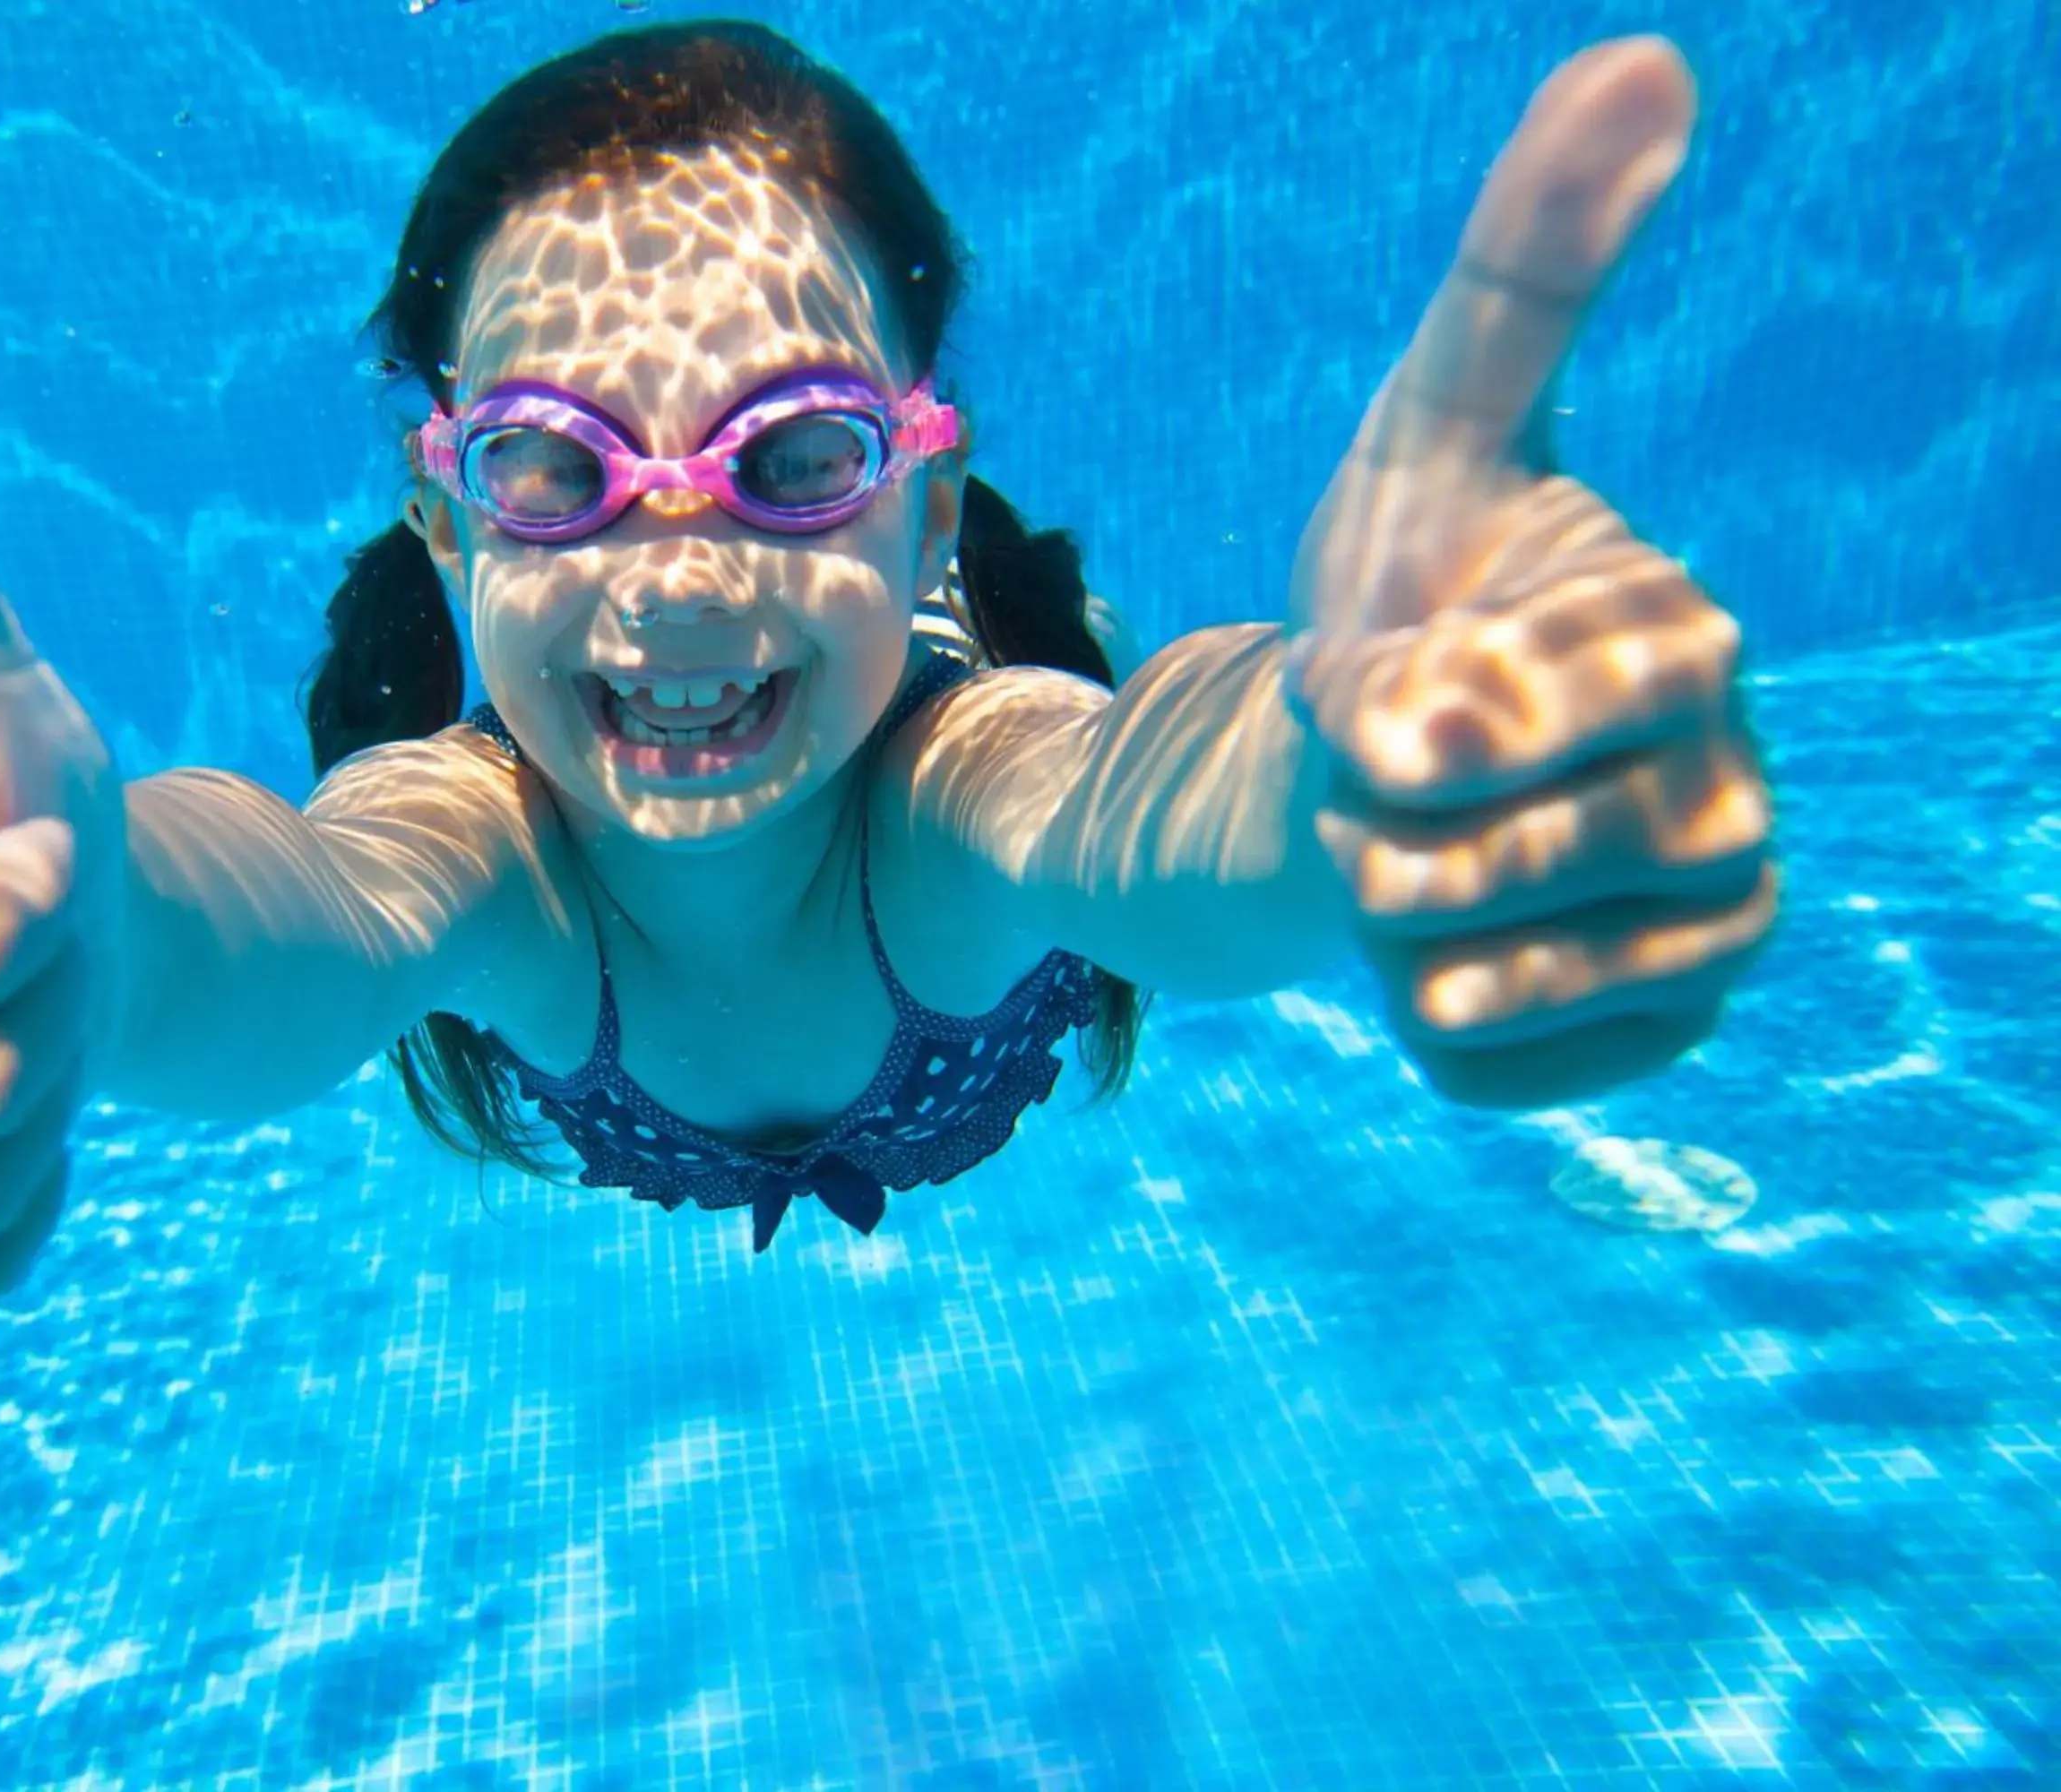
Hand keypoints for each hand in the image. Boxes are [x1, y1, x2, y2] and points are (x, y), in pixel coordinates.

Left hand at [1285, 39, 1776, 1108]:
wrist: (1376, 763)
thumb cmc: (1408, 588)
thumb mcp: (1431, 426)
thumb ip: (1527, 270)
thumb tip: (1648, 53)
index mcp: (1682, 640)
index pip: (1478, 725)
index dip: (1375, 713)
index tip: (1370, 683)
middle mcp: (1732, 790)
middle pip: (1453, 867)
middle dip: (1358, 820)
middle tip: (1389, 771)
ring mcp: (1707, 928)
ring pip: (1464, 978)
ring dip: (1379, 917)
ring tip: (1418, 850)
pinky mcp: (1655, 1039)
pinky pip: (1476, 1064)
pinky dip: (1411, 1013)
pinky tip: (1447, 946)